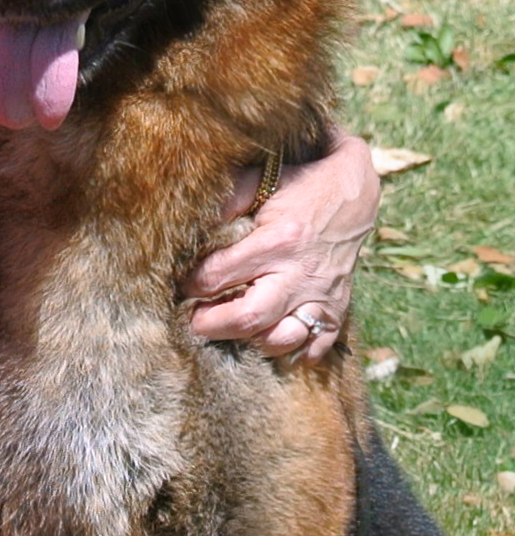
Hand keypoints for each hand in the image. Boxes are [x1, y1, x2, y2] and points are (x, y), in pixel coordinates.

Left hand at [182, 132, 379, 361]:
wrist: (353, 192)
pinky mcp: (338, 308)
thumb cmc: (299, 187)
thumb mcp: (260, 182)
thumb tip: (190, 224)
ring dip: (251, 340)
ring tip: (232, 327)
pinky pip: (316, 348)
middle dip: (213, 325)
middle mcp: (300, 274)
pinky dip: (292, 353)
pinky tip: (270, 338)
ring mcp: (322, 296)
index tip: (182, 285)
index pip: (219, 275)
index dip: (192, 284)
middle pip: (249, 317)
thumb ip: (226, 202)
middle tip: (194, 322)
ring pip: (282, 339)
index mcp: (277, 241)